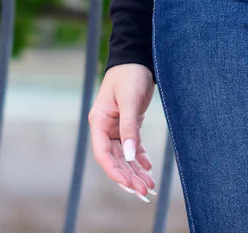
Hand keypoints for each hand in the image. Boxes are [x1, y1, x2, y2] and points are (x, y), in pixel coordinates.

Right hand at [88, 63, 158, 200]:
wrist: (137, 56)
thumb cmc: (130, 74)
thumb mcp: (130, 99)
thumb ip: (129, 127)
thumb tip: (131, 156)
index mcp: (99, 122)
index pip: (104, 154)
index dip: (115, 171)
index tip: (128, 185)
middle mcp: (106, 127)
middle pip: (116, 158)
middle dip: (129, 176)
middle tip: (144, 192)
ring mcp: (117, 126)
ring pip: (125, 155)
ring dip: (136, 170)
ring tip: (149, 186)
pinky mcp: (129, 123)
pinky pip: (133, 145)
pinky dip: (140, 157)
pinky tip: (148, 168)